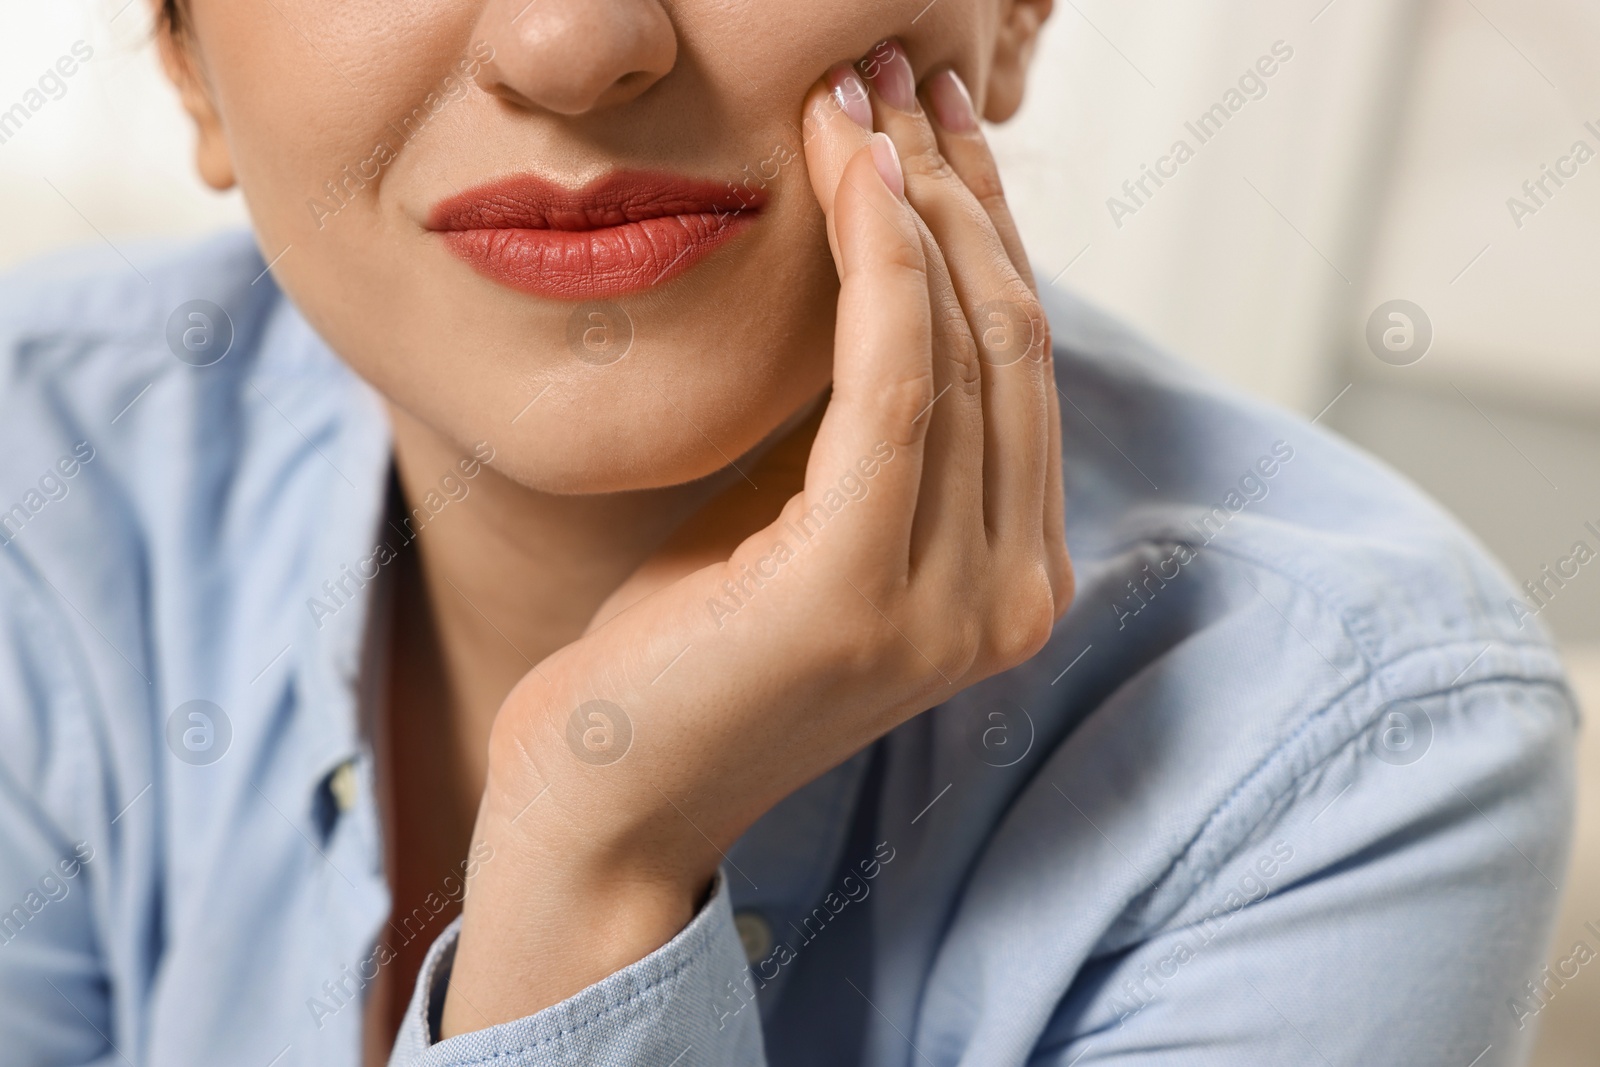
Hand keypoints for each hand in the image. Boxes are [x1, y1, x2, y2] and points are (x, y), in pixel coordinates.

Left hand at [441, 37, 1071, 1035]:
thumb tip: (894, 270)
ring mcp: (950, 605)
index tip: (937, 121)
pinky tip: (847, 170)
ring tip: (862, 93)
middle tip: (903, 73)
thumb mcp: (806, 515)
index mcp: (1011, 577)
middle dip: (961, 188)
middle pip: (1014, 340)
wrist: (606, 797)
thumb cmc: (688, 648)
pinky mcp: (859, 594)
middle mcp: (1012, 595)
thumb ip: (874, 428)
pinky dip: (877, 263)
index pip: (1026, 365)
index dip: (990, 227)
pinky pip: (893, 384)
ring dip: (917, 199)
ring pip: (967, 346)